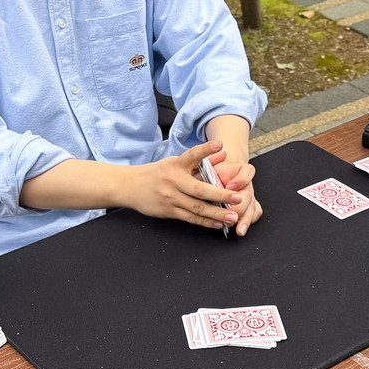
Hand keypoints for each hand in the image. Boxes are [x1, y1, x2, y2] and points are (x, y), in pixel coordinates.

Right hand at [124, 141, 242, 229]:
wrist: (130, 186)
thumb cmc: (157, 174)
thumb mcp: (175, 163)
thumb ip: (200, 160)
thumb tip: (223, 153)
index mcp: (176, 165)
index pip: (192, 155)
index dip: (206, 150)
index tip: (220, 145)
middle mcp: (173, 181)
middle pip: (200, 189)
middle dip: (221, 194)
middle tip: (238, 197)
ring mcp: (170, 198)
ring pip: (197, 208)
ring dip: (216, 213)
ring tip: (233, 217)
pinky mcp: (168, 211)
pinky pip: (190, 218)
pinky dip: (205, 221)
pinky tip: (217, 224)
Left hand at [212, 156, 262, 236]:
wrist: (220, 175)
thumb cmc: (212, 171)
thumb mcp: (206, 167)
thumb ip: (206, 170)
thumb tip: (198, 176)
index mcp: (239, 170)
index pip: (247, 172)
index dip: (240, 180)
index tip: (230, 186)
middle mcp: (247, 184)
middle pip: (248, 195)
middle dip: (239, 207)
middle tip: (231, 213)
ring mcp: (249, 196)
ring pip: (252, 207)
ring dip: (245, 219)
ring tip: (239, 229)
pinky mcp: (249, 206)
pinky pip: (253, 214)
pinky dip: (246, 222)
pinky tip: (240, 230)